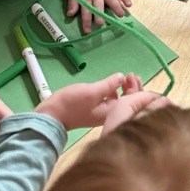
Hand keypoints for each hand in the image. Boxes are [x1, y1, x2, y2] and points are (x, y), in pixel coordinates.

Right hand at [35, 72, 169, 131]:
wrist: (52, 115)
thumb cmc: (72, 104)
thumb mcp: (93, 91)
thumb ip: (109, 84)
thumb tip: (122, 77)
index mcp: (112, 114)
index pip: (132, 104)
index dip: (137, 90)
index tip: (134, 75)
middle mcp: (110, 115)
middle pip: (127, 103)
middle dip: (132, 88)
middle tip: (132, 74)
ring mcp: (102, 113)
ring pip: (120, 100)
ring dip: (124, 88)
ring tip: (126, 77)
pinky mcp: (95, 110)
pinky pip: (111, 100)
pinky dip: (115, 91)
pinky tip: (113, 85)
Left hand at [67, 0, 131, 33]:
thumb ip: (72, 2)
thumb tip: (70, 15)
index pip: (86, 11)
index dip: (86, 21)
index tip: (88, 31)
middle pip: (98, 6)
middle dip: (100, 15)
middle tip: (101, 23)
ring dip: (116, 7)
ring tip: (120, 15)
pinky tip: (129, 4)